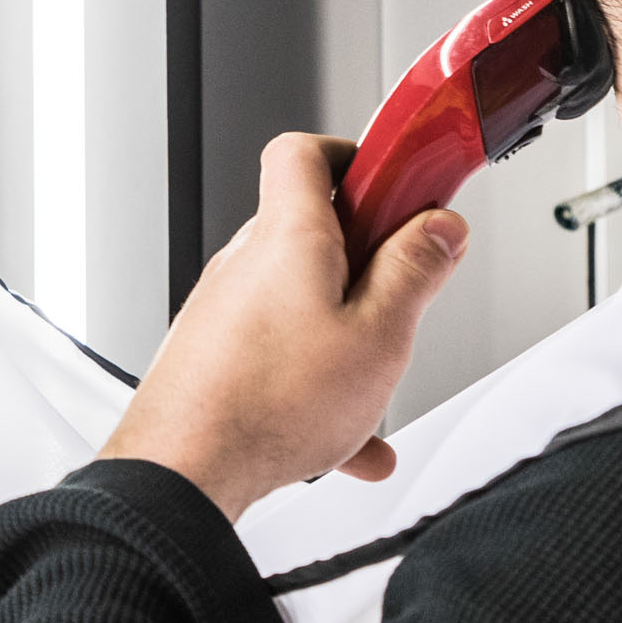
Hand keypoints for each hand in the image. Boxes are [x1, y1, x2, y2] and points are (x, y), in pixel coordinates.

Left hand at [98, 132, 467, 521]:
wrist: (183, 470)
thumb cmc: (268, 405)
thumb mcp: (379, 337)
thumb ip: (415, 273)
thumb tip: (439, 227)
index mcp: (288, 235)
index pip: (306, 152)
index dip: (355, 155)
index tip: (401, 184)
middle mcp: (247, 261)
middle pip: (312, 229)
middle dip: (366, 258)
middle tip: (404, 290)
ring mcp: (224, 307)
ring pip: (300, 300)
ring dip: (344, 329)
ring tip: (375, 375)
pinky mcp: (213, 352)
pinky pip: (278, 351)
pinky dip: (315, 380)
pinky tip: (350, 437)